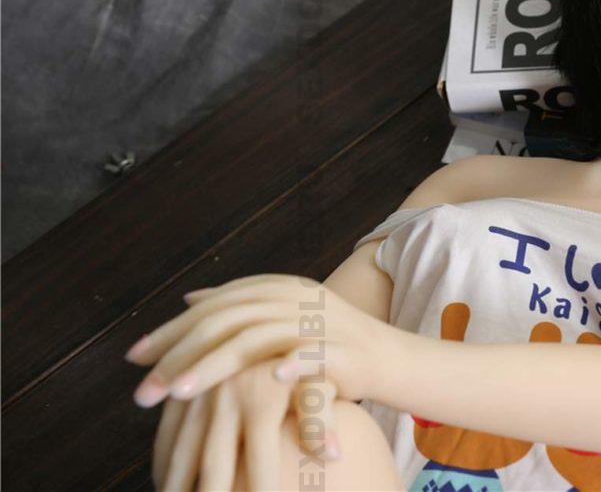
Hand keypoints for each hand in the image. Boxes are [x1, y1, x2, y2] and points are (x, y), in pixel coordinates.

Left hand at [124, 273, 398, 407]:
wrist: (386, 356)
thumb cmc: (325, 344)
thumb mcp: (280, 317)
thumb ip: (239, 307)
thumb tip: (189, 298)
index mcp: (276, 289)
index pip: (212, 306)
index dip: (171, 330)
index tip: (134, 358)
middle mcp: (293, 300)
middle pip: (225, 322)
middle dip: (178, 355)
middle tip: (142, 390)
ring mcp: (318, 322)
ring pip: (256, 339)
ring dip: (214, 366)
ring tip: (178, 393)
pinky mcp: (343, 349)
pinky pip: (314, 354)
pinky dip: (294, 363)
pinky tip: (270, 378)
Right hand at [152, 358, 342, 490]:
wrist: (283, 319)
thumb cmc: (313, 361)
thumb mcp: (321, 385)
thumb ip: (320, 418)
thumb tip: (333, 453)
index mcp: (262, 400)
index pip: (260, 464)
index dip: (261, 490)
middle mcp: (227, 397)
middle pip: (214, 465)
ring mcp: (202, 393)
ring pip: (180, 451)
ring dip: (174, 482)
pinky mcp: (188, 388)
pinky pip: (169, 430)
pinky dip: (163, 459)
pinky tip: (162, 480)